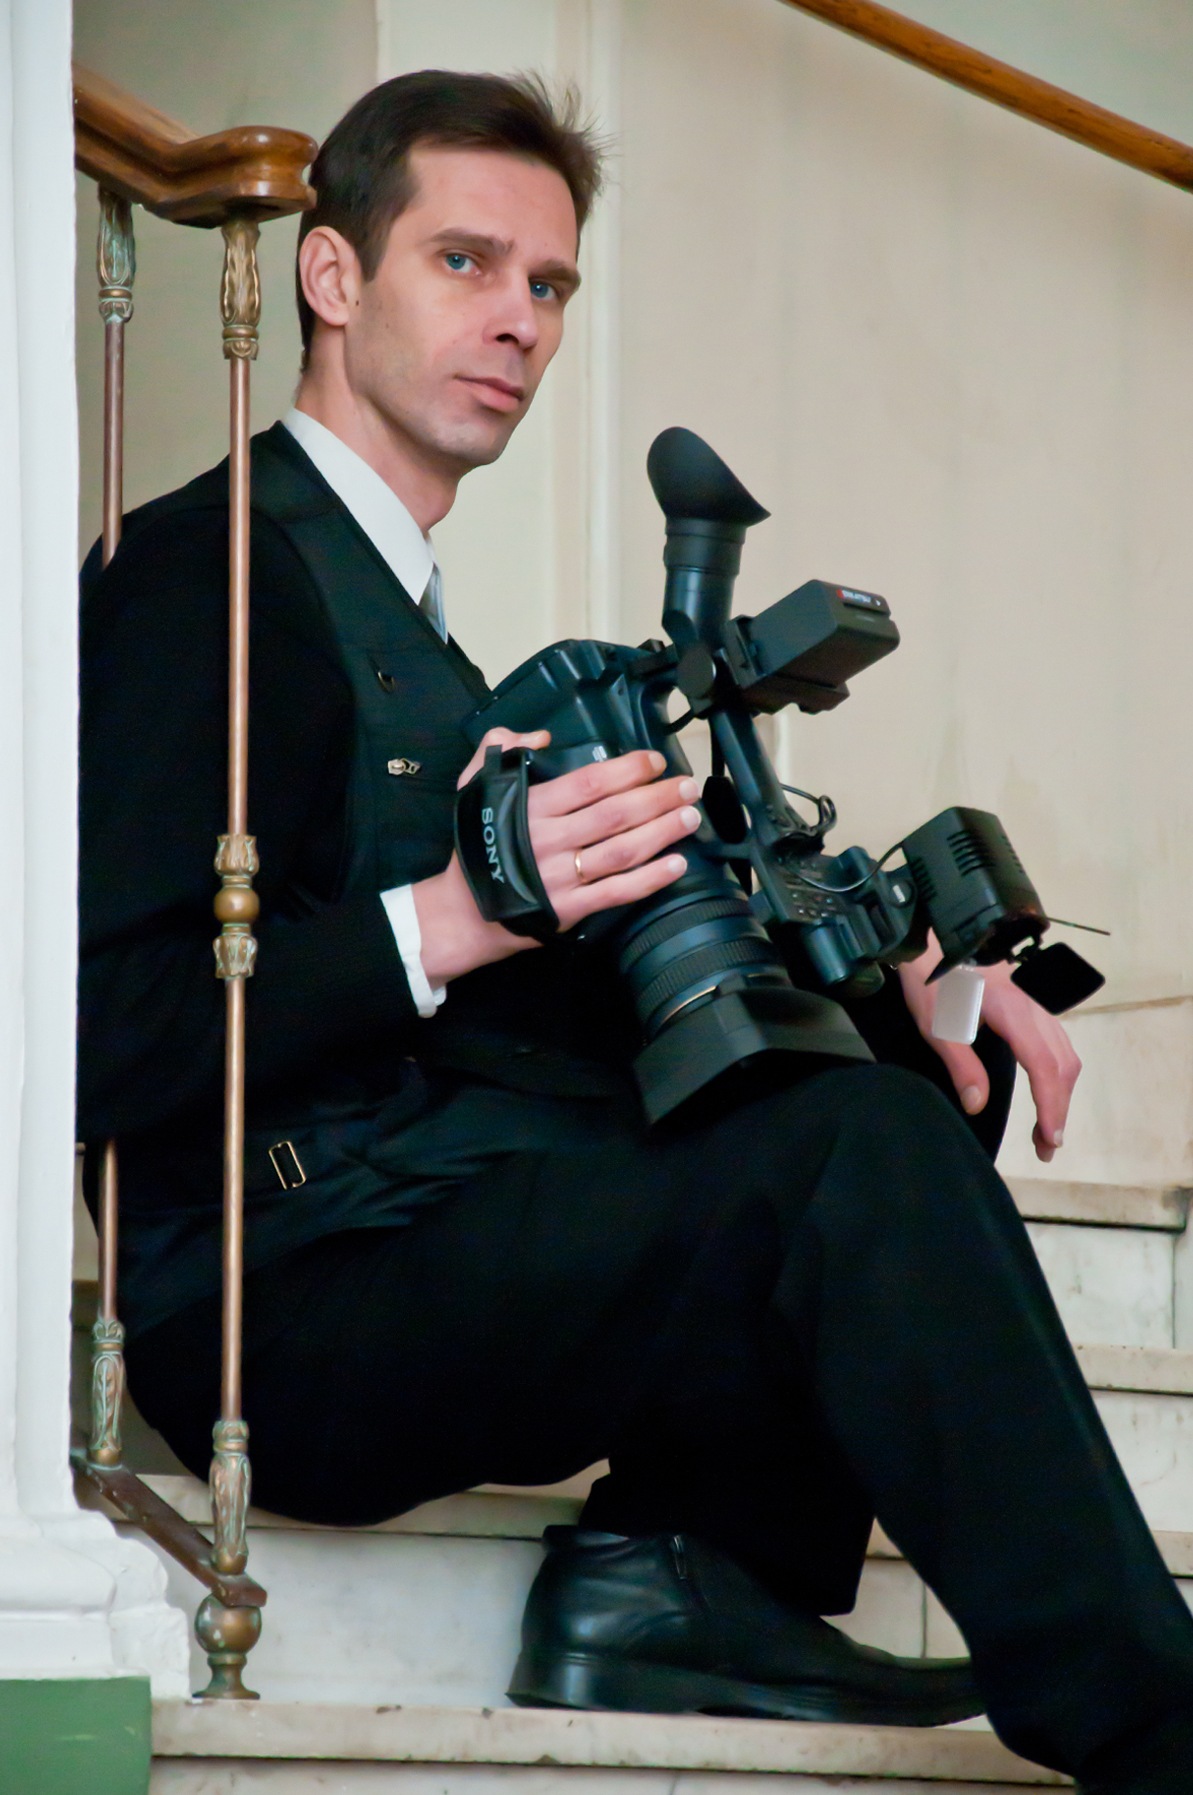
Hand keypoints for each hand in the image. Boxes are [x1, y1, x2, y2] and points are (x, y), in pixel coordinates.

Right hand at [413, 729, 700, 984]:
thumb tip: (542, 737)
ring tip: (691, 818)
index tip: (656, 762)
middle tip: (688, 787)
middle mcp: (549, 840)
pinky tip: (676, 865)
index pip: (589, 783)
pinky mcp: (570, 909)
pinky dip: (650, 880)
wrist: (463, 912)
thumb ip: (500, 747)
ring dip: (662, 832)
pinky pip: (617, 892)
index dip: (628, 770)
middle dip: (658, 798)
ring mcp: (562, 877)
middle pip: (615, 814)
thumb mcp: (474, 785)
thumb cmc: (476, 844)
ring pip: (622, 851)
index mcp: (530, 807)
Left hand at [897, 937, 1081, 1163]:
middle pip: (1061, 1063)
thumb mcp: (936, 1024)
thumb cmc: (932, 979)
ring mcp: (1034, 1003)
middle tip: (1046, 1148)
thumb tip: (978, 1104)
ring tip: (1046, 1127)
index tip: (1050, 1139)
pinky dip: (1058, 1071)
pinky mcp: (1028, 1002)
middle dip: (1058, 1108)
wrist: (934, 937)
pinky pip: (1057, 1040)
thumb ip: (960, 1063)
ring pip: (1064, 1051)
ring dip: (1061, 1091)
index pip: (1044, 1066)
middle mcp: (1032, 1008)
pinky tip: (1045, 1086)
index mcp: (1012, 1014)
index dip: (1050, 1105)